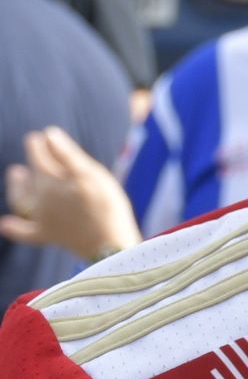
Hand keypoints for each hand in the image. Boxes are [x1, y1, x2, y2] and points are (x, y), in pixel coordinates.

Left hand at [1, 127, 140, 261]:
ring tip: (15, 173)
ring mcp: (42, 218)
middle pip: (32, 177)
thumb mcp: (91, 175)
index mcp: (49, 181)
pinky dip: (14, 228)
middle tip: (33, 146)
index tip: (39, 136)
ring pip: (21, 200)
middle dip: (32, 161)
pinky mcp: (48, 236)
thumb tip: (48, 133)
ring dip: (16, 186)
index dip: (38, 145)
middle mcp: (41, 199)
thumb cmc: (105, 207)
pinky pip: (25, 232)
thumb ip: (68, 155)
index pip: (39, 157)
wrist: (108, 244)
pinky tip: (4, 224)